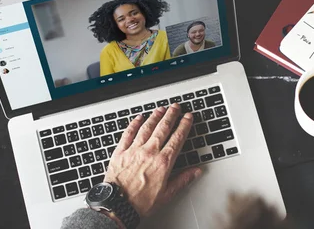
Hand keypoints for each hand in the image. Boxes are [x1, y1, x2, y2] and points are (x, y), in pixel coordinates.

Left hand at [104, 103, 201, 217]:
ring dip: (155, 116)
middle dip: (171, 115)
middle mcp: (149, 152)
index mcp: (163, 162)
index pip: (177, 138)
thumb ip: (182, 180)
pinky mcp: (120, 152)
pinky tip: (139, 118)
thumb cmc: (141, 202)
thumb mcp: (167, 194)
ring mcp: (134, 150)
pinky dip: (134, 124)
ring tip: (160, 109)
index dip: (184, 125)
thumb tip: (196, 171)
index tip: (188, 117)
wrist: (118, 205)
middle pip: (163, 128)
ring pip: (146, 127)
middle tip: (176, 107)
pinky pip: (128, 133)